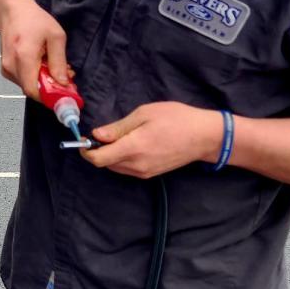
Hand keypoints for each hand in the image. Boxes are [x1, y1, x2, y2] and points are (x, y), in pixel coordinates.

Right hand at [0, 0, 69, 98]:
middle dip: (50, 87)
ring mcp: (6, 69)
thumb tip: (63, 84)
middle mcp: (11, 66)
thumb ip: (59, 62)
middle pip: (33, 90)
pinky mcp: (6, 70)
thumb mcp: (55, 36)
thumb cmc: (32, 20)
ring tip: (50, 63)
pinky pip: (24, 81)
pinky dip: (35, 77)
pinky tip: (40, 63)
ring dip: (43, 81)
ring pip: (29, 86)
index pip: (34, 90)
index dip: (50, 95)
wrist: (10, 12)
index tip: (64, 92)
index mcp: (24, 56)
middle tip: (64, 74)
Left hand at [81, 102, 223, 177]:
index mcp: (133, 148)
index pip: (98, 159)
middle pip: (105, 163)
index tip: (84, 140)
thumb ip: (118, 127)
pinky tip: (132, 144)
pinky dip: (122, 158)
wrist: (204, 137)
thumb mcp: (145, 114)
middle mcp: (136, 165)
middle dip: (98, 150)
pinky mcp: (150, 174)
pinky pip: (127, 169)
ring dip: (110, 154)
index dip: (86, 151)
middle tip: (104, 133)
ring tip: (121, 136)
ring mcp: (144, 172)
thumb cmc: (177, 119)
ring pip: (115, 167)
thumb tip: (97, 135)